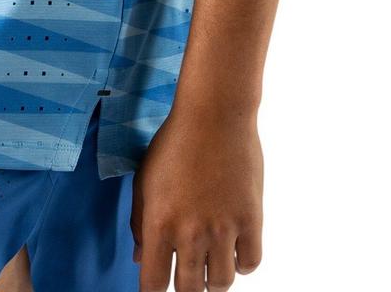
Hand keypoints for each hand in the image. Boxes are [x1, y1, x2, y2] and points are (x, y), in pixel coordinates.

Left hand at [130, 104, 263, 291]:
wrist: (214, 115)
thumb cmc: (174, 142)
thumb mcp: (145, 179)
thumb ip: (139, 222)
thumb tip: (139, 257)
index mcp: (159, 222)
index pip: (153, 283)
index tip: (157, 286)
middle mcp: (190, 232)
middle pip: (189, 290)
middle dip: (185, 289)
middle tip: (186, 275)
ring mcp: (223, 228)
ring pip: (221, 284)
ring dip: (213, 280)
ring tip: (210, 263)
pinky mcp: (251, 220)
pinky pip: (250, 264)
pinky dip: (241, 263)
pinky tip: (233, 248)